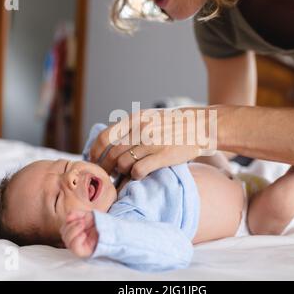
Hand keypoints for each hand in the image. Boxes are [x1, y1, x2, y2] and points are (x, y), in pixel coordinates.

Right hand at [60, 211, 98, 257]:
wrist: (112, 230)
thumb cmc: (100, 224)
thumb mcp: (88, 215)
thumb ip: (77, 214)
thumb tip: (68, 217)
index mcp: (74, 232)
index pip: (64, 228)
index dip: (69, 221)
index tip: (80, 217)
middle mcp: (74, 240)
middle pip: (64, 234)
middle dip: (72, 226)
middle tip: (82, 221)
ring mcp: (78, 247)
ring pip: (67, 241)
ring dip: (74, 230)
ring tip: (83, 225)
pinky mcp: (83, 252)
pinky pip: (74, 248)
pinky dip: (77, 239)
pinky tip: (84, 234)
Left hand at [89, 108, 217, 179]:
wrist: (199, 125)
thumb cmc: (171, 124)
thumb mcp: (148, 117)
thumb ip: (130, 127)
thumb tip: (108, 142)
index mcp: (135, 119)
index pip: (105, 137)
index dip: (95, 152)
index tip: (94, 161)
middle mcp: (142, 129)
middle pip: (113, 154)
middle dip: (106, 168)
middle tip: (107, 175)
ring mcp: (153, 143)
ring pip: (124, 164)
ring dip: (121, 173)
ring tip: (123, 176)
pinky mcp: (164, 156)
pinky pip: (139, 171)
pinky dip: (134, 176)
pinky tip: (138, 175)